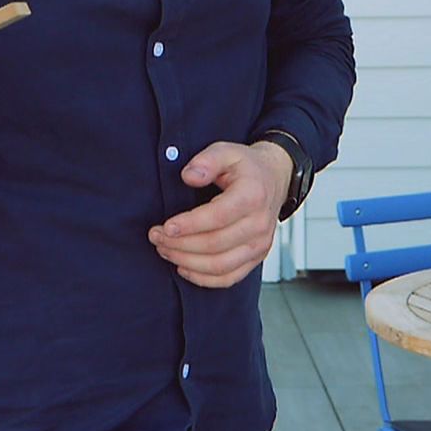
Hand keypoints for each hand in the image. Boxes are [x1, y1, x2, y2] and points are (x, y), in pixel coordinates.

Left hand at [148, 141, 292, 287]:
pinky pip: (229, 278)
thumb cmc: (246, 167)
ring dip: (187, 261)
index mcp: (253, 195)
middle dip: (179, 244)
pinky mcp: (257, 257)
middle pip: (214, 245)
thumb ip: (207, 160)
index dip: (188, 225)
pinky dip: (204, 279)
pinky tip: (183, 267)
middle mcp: (260, 223)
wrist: (274, 179)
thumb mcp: (226, 151)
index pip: (217, 217)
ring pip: (220, 265)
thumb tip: (189, 176)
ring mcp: (260, 244)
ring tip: (164, 250)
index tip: (165, 226)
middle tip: (156, 236)